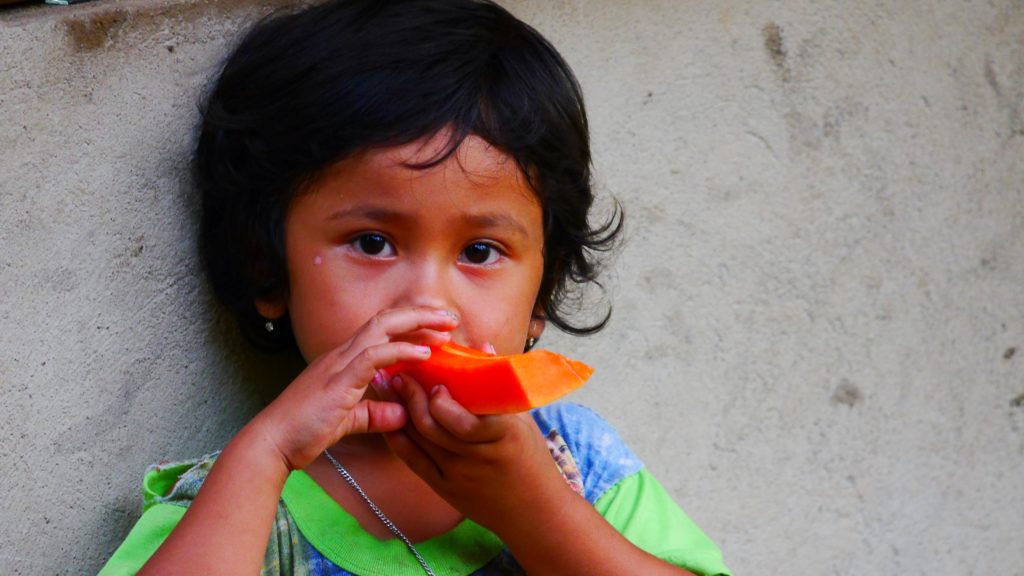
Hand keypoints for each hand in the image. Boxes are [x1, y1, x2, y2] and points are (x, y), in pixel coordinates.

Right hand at [249, 307, 458, 470]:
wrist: (272, 443)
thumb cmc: (303, 431)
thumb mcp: (349, 421)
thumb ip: (375, 415)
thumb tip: (402, 415)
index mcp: (344, 360)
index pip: (381, 330)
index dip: (410, 323)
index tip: (439, 327)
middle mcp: (341, 354)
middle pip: (386, 319)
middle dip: (420, 314)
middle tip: (451, 317)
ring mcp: (339, 364)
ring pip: (381, 328)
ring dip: (416, 324)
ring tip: (446, 327)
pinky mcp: (339, 381)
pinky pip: (373, 356)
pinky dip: (401, 351)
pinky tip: (424, 353)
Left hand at [384, 371, 572, 531]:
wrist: (534, 513)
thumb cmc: (532, 459)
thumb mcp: (523, 421)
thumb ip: (500, 385)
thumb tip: (481, 346)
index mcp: (502, 436)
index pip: (466, 422)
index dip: (443, 403)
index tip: (434, 381)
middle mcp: (476, 457)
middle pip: (433, 428)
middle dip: (411, 397)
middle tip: (399, 373)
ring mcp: (457, 474)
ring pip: (419, 441)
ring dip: (400, 411)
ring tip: (388, 386)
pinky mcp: (443, 487)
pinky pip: (412, 460)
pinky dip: (397, 438)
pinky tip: (388, 417)